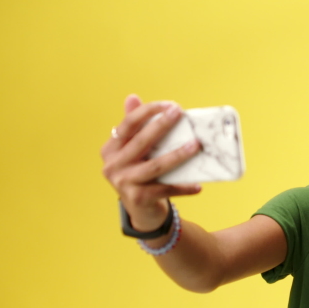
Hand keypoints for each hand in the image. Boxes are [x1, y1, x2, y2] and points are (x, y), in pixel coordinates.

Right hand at [101, 95, 201, 230]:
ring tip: (196, 146)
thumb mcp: (133, 151)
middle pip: (141, 141)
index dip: (148, 111)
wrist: (140, 210)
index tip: (170, 105)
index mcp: (110, 149)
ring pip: (156, 165)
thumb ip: (133, 127)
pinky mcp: (138, 198)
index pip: (128, 124)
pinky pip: (166, 189)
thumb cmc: (140, 173)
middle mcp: (112, 166)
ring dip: (178, 155)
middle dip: (162, 125)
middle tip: (180, 113)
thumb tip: (132, 97)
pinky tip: (197, 185)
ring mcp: (124, 183)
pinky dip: (183, 187)